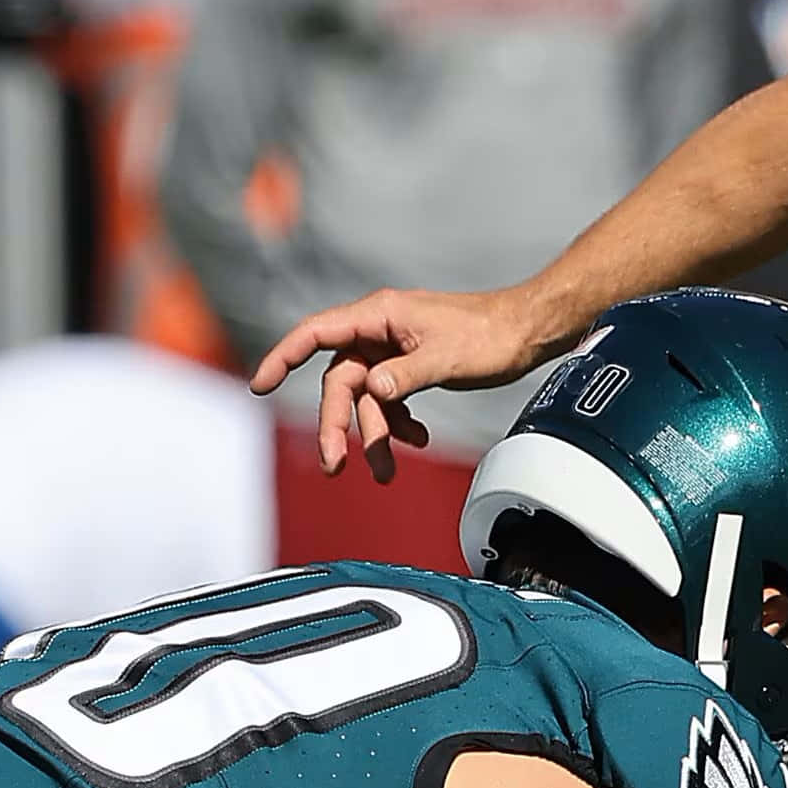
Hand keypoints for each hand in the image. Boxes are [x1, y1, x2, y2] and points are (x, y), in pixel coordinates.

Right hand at [251, 283, 569, 479]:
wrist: (527, 331)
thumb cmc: (490, 335)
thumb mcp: (447, 358)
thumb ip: (406, 376)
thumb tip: (373, 391)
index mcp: (379, 316)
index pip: (316, 333)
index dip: (283, 356)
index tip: (260, 384)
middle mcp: (379, 330)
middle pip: (340, 380)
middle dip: (339, 424)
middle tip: (336, 465)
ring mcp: (393, 348)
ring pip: (365, 396)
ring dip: (374, 433)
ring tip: (386, 472)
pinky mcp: (409, 365)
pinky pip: (388, 398)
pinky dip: (397, 422)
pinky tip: (416, 440)